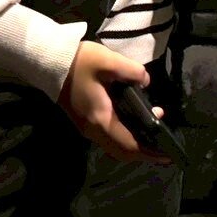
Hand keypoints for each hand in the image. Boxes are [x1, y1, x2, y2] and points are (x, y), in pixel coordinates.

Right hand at [57, 41, 169, 163]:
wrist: (48, 63)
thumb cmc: (78, 62)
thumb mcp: (108, 61)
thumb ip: (132, 71)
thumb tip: (146, 82)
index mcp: (100, 119)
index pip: (128, 145)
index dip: (149, 152)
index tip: (167, 155)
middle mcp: (93, 130)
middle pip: (121, 151)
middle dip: (144, 152)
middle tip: (165, 147)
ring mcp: (87, 127)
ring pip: (114, 145)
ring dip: (135, 143)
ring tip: (156, 131)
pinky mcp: (85, 120)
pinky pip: (109, 136)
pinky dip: (126, 136)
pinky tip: (138, 121)